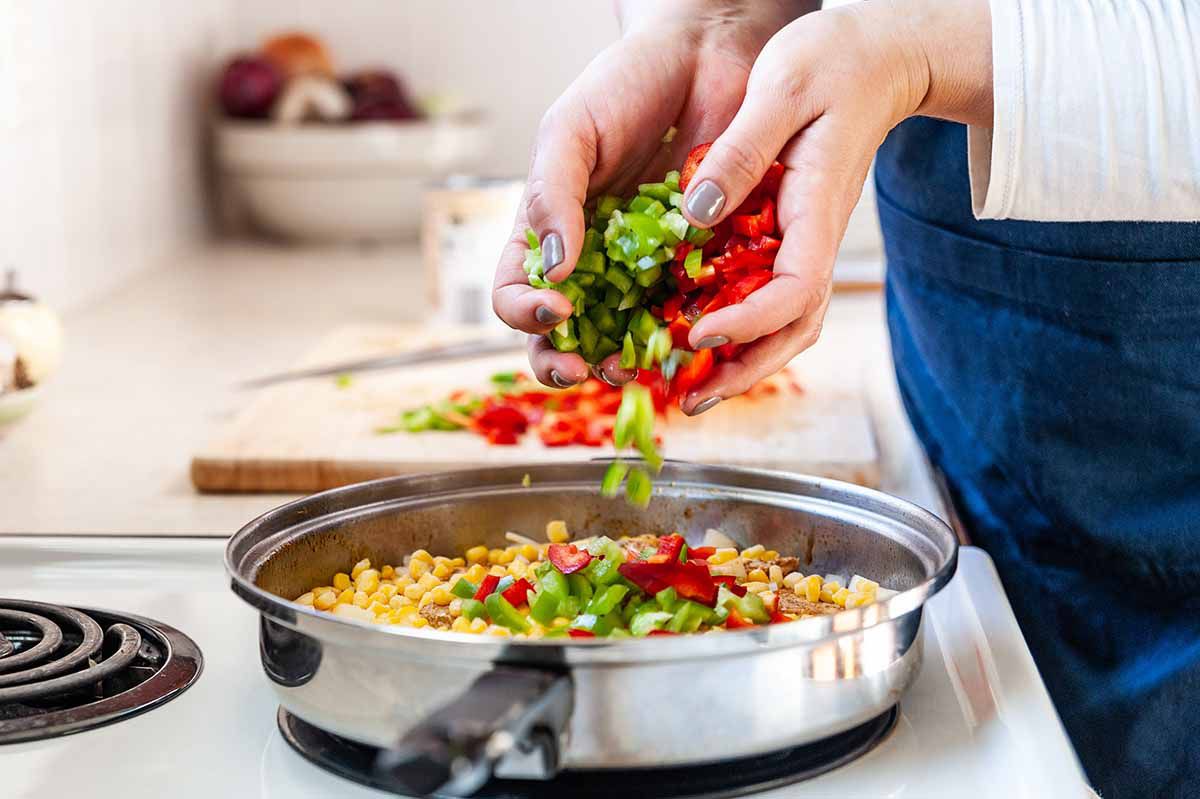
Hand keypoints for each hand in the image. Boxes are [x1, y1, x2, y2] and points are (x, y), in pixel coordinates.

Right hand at [493, 1, 812, 388]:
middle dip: (569, 363)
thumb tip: (553, 271)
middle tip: (594, 369)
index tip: (558, 309)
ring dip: (623, 362)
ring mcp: (641, 268)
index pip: (516, 293)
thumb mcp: (570, 130)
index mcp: (545, 232)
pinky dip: (682, 333)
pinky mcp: (693, 265)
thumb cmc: (624, 84)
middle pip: (562, 336)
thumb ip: (552, 195)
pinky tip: (692, 335)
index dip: (526, 314)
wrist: (706, 55)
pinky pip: (682, 311)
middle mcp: (589, 261)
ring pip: (621, 337)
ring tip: (638, 365)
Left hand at [675, 0, 991, 413]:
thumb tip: (697, 211)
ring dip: (745, 360)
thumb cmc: (836, 60)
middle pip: (794, 325)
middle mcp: (815, 236)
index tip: (700, 333)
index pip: (796, 288)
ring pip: (787, 320)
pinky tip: (701, 338)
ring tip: (693, 389)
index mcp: (817, 208)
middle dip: (746, 367)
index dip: (751, 320)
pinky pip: (772, 295)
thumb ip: (742, 150)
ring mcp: (807, 239)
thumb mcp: (781, 88)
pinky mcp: (792, 234)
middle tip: (692, 396)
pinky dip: (742, 327)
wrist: (879, 54)